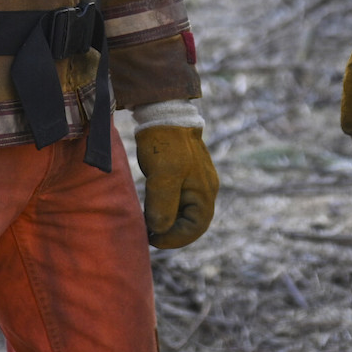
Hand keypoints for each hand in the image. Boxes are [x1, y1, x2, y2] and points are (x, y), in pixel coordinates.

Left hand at [135, 125, 218, 248]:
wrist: (164, 113)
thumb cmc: (166, 143)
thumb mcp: (164, 175)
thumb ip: (163, 204)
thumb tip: (160, 229)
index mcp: (204, 192)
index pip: (196, 228)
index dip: (175, 239)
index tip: (153, 238)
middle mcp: (204, 189)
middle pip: (190, 222)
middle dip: (170, 231)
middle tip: (148, 233)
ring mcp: (195, 182)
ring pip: (182, 212)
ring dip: (166, 220)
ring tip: (147, 221)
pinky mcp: (184, 176)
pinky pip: (177, 200)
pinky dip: (165, 208)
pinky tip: (149, 205)